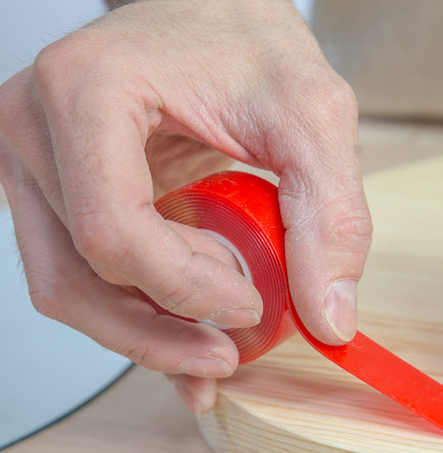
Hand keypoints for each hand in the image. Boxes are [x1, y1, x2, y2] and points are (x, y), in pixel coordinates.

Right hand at [0, 0, 370, 413]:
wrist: (212, 10)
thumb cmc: (249, 40)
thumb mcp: (312, 114)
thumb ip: (329, 214)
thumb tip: (329, 318)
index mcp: (87, 93)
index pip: (112, 227)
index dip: (185, 289)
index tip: (253, 306)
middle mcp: (39, 130)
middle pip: (78, 274)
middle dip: (161, 332)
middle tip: (231, 354)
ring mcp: (39, 163)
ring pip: (71, 287)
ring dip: (147, 333)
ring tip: (218, 346)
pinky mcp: (60, 189)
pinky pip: (86, 272)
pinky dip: (139, 311)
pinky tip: (190, 332)